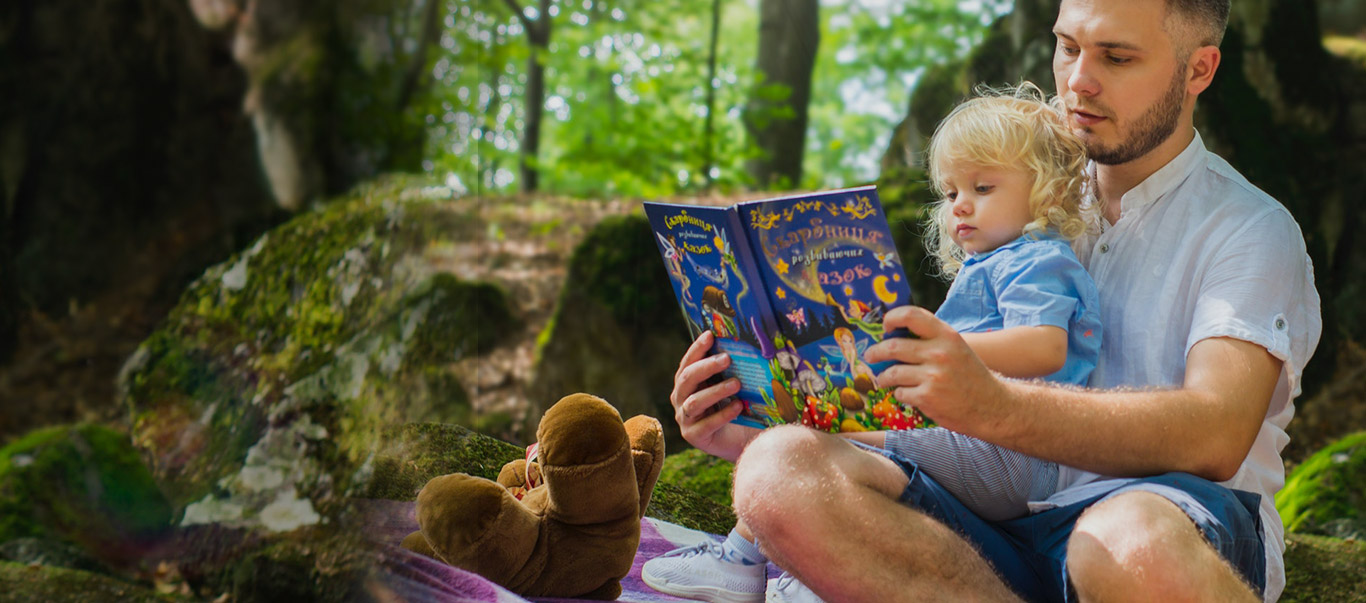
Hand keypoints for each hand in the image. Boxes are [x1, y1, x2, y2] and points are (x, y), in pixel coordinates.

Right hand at [671, 331, 759, 460]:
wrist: (742, 441)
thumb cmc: (738, 407)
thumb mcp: (734, 386)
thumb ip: (732, 370)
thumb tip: (745, 346)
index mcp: (687, 382)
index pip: (688, 362)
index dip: (697, 348)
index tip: (710, 335)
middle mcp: (681, 398)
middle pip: (687, 379)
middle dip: (707, 366)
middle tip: (727, 358)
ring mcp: (685, 418)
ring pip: (694, 401)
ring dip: (715, 391)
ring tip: (736, 384)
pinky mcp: (694, 436)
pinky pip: (706, 424)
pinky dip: (723, 415)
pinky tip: (738, 407)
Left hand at [863, 306, 1006, 433]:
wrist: (992, 406)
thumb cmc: (970, 376)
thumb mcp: (956, 348)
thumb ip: (931, 339)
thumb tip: (894, 335)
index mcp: (946, 335)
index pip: (911, 315)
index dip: (892, 318)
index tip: (885, 327)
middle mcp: (939, 353)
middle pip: (893, 346)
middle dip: (876, 352)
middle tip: (870, 355)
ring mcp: (932, 376)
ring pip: (892, 373)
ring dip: (884, 377)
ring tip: (884, 379)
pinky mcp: (927, 397)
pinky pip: (900, 393)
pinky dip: (900, 394)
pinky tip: (908, 394)